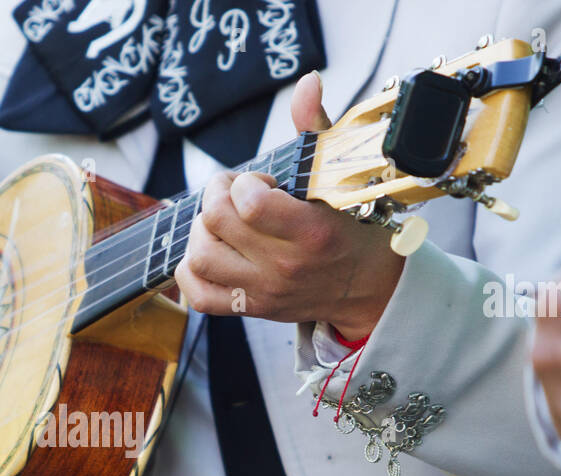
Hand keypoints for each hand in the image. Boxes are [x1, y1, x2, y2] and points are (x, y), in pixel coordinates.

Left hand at [175, 71, 403, 338]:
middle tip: (235, 192)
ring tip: (221, 219)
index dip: (244, 182)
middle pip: (215, 222)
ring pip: (200, 257)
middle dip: (218, 195)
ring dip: (201, 229)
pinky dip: (191, 271)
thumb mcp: (343, 177)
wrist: (370, 289)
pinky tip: (211, 250)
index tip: (260, 181)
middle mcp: (283, 266)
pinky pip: (199, 296)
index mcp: (310, 232)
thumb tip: (306, 82)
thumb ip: (316, 129)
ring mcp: (264, 291)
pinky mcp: (251, 309)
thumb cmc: (357, 227)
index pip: (249, 205)